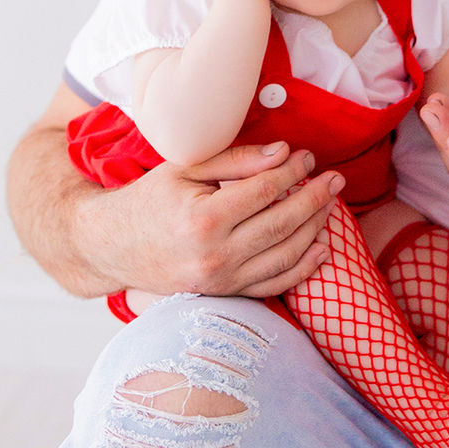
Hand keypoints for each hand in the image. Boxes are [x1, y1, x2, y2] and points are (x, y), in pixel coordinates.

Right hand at [90, 139, 345, 298]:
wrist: (112, 247)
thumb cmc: (148, 200)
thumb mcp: (183, 168)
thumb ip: (234, 160)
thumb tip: (283, 153)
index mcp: (202, 218)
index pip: (263, 191)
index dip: (292, 172)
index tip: (308, 158)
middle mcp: (214, 254)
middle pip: (281, 224)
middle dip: (315, 199)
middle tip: (335, 179)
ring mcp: (220, 280)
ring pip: (284, 255)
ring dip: (314, 228)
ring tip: (330, 204)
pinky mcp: (223, 294)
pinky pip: (273, 285)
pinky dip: (302, 268)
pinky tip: (321, 248)